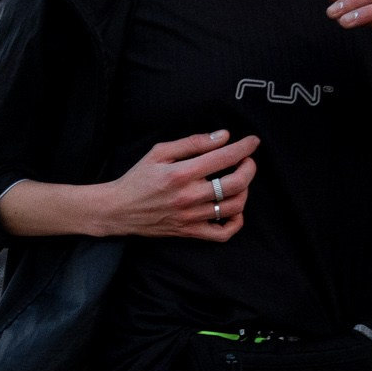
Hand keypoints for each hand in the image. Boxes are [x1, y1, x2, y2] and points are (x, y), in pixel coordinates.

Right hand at [100, 130, 258, 239]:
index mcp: (181, 173)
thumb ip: (192, 143)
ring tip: (238, 182)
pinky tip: (232, 209)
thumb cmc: (138, 179)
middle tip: (247, 161)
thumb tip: (223, 136)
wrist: (118, 210)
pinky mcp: (190, 232)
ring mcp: (191, 217)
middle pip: (236, 183)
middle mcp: (189, 196)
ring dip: (244, 191)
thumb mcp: (159, 152)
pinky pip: (222, 233)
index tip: (253, 142)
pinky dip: (235, 222)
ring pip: (234, 206)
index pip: (223, 157)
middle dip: (249, 168)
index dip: (244, 147)